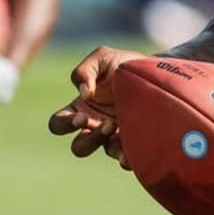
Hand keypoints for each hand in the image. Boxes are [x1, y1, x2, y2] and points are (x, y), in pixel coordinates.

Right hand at [47, 45, 144, 166]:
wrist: (155, 68)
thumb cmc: (122, 63)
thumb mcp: (102, 57)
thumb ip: (85, 70)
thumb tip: (83, 93)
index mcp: (80, 108)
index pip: (58, 124)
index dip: (65, 124)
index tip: (81, 117)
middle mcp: (94, 125)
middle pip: (80, 147)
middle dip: (91, 140)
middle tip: (107, 125)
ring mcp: (115, 134)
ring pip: (106, 151)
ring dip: (112, 148)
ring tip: (124, 133)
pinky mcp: (136, 138)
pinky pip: (128, 156)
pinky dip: (130, 157)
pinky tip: (134, 152)